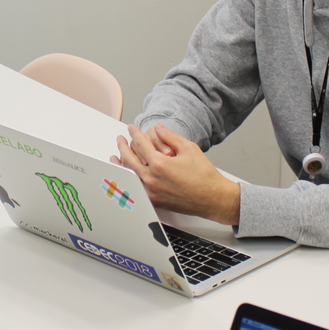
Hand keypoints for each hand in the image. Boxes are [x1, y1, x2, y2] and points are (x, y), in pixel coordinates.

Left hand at [112, 124, 239, 225]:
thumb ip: (170, 136)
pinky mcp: (153, 201)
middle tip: (120, 139)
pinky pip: (135, 187)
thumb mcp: (189, 148)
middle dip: (123, 146)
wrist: (213, 198)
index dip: (134, 133)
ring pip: (128, 175)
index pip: (140, 144)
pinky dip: (128, 178)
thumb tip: (158, 128)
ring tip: (115, 155)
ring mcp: (151, 192)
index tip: (132, 128)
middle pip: (129, 159)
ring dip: (120, 163)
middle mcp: (152, 179)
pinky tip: (127, 173)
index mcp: (159, 164)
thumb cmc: (204, 176)